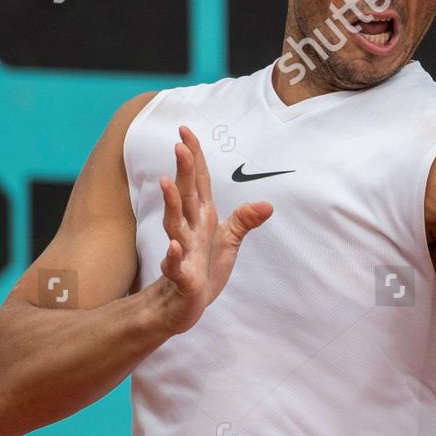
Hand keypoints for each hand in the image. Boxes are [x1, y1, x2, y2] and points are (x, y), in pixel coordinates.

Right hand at [150, 125, 272, 334]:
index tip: (185, 130)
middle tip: (179, 145)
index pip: (198, 182)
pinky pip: (176, 266)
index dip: (194, 157)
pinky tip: (174, 247)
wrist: (182, 305)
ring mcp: (183, 252)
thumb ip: (244, 220)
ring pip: (175, 224)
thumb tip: (267, 204)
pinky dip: (174, 256)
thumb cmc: (203, 268)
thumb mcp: (228, 242)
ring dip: (171, 204)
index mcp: (202, 218)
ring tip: (167, 183)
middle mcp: (190, 229)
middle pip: (186, 195)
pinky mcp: (182, 277)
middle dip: (184, 171)